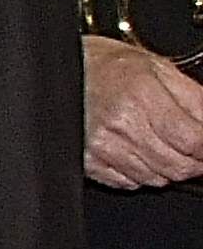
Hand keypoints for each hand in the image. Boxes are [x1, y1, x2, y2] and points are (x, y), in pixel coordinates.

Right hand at [81, 35, 202, 189]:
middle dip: (193, 162)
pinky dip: (142, 173)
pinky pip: (129, 183)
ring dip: (168, 168)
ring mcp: (102, 147)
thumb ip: (195, 98)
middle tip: (191, 149)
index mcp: (142, 96)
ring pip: (156, 179)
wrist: (60, 71)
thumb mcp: (159, 67)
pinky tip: (138, 152)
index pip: (193, 141)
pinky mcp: (88, 162)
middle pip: (177, 166)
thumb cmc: (106, 66)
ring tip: (162, 146)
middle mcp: (120, 125)